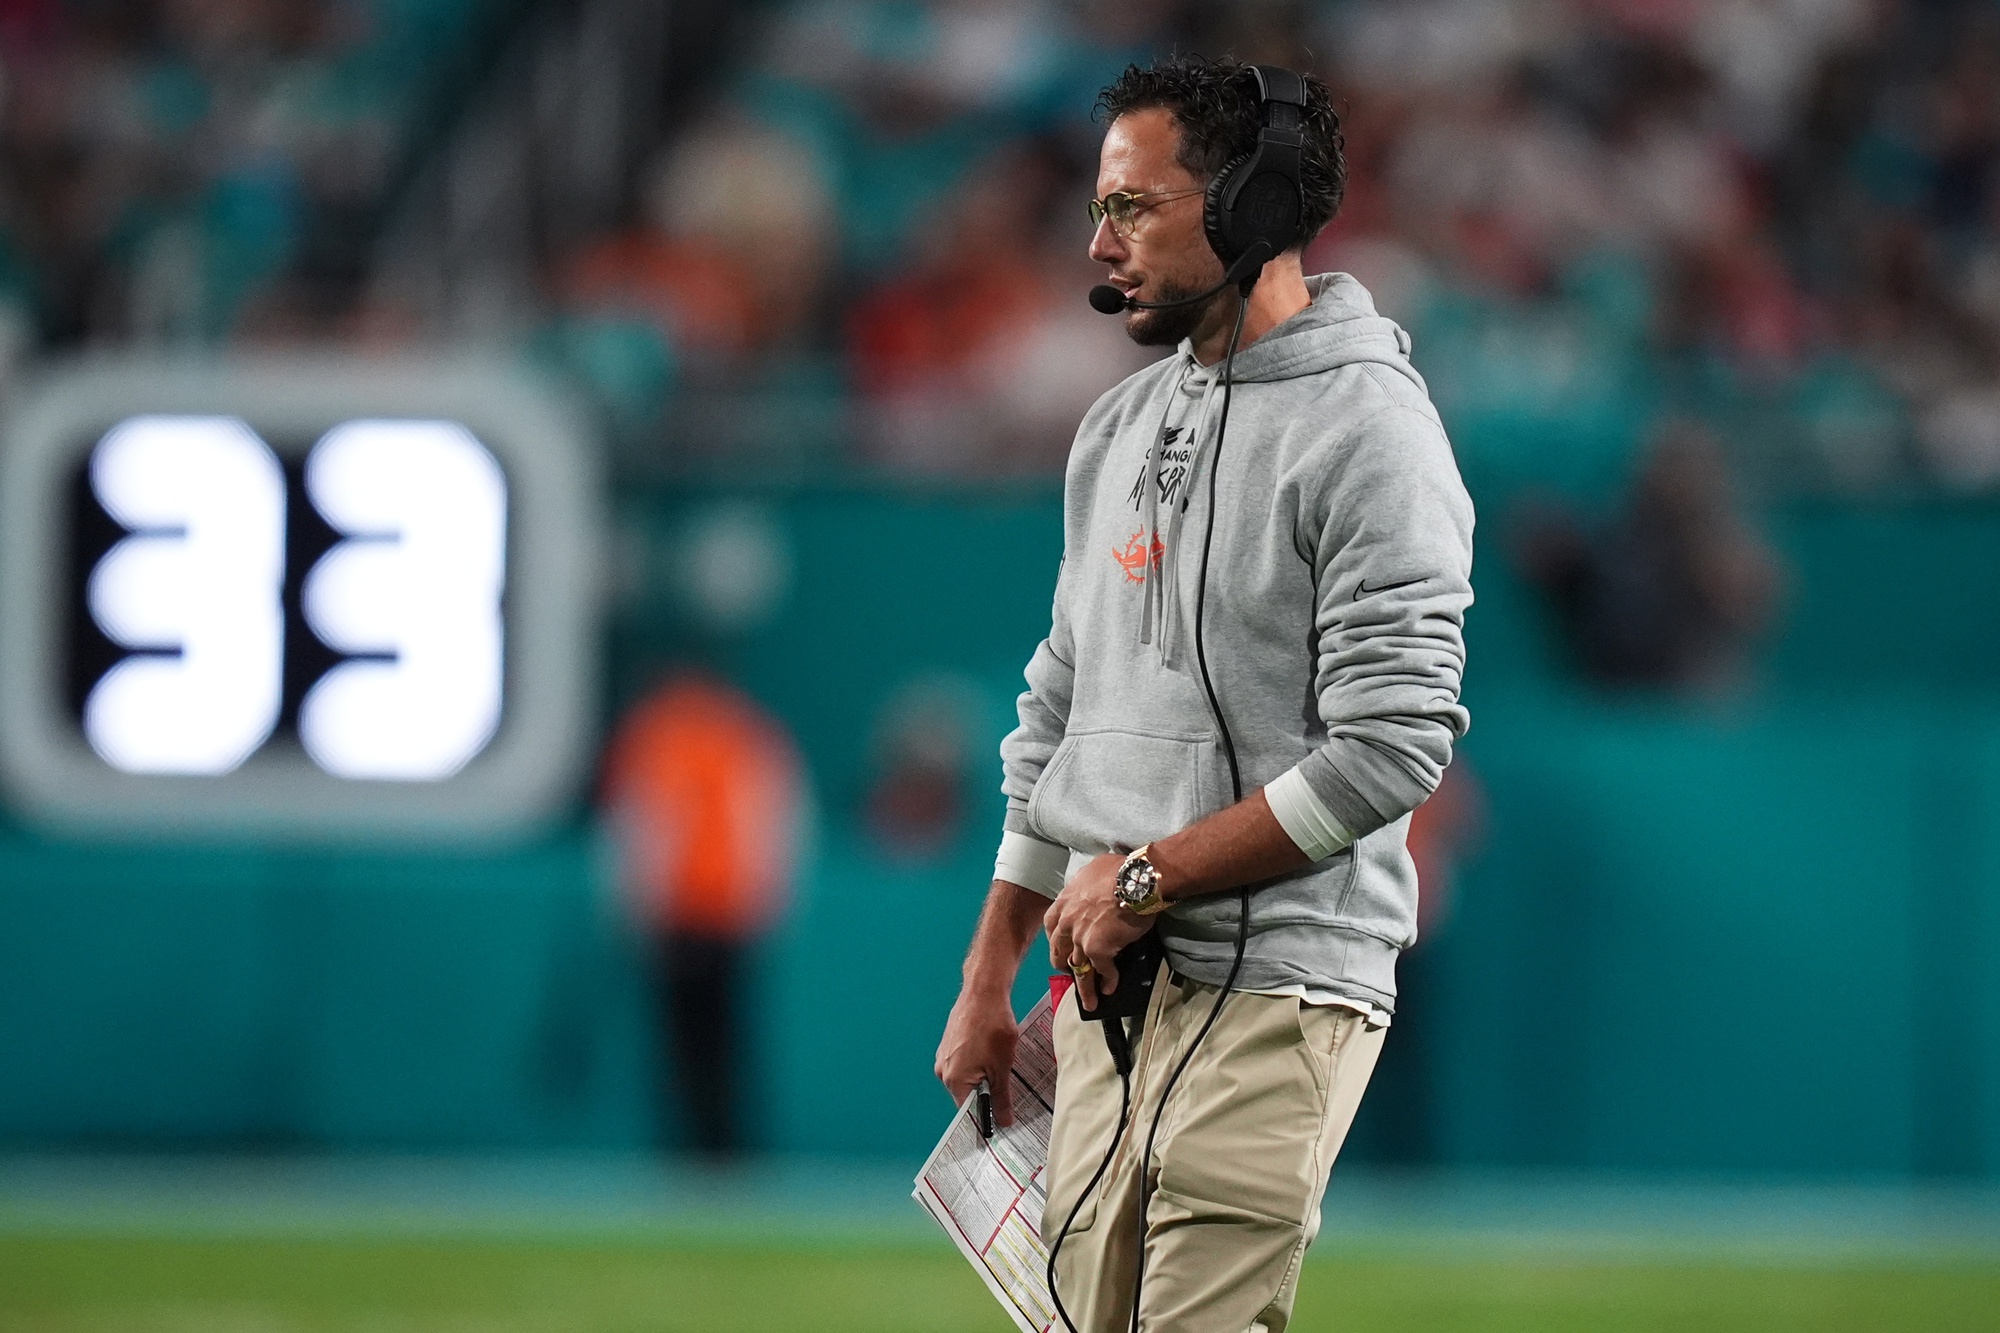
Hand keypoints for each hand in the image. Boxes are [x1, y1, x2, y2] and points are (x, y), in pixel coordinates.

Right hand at [935, 985, 1018, 1126]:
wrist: (984, 992)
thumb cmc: (992, 1026)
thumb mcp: (1002, 1067)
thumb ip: (1001, 1098)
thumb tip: (1003, 1121)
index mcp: (954, 1080)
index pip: (968, 1111)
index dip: (986, 1115)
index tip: (1002, 1115)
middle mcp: (943, 1070)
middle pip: (967, 1094)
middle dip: (987, 1092)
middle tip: (1007, 1081)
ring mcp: (944, 1055)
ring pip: (967, 1077)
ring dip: (984, 1074)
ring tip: (1000, 1060)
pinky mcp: (949, 1043)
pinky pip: (964, 1061)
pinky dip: (978, 1061)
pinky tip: (992, 1049)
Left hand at [1044, 852, 1151, 1011]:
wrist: (1137, 880)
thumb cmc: (1120, 870)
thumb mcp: (1094, 870)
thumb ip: (1086, 886)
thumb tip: (1093, 887)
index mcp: (1065, 901)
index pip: (1051, 925)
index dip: (1055, 939)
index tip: (1059, 947)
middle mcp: (1068, 921)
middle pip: (1058, 951)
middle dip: (1063, 965)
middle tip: (1069, 973)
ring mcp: (1080, 938)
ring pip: (1078, 968)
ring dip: (1084, 987)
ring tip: (1089, 1001)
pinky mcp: (1098, 950)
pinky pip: (1102, 971)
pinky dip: (1108, 982)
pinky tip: (1111, 989)